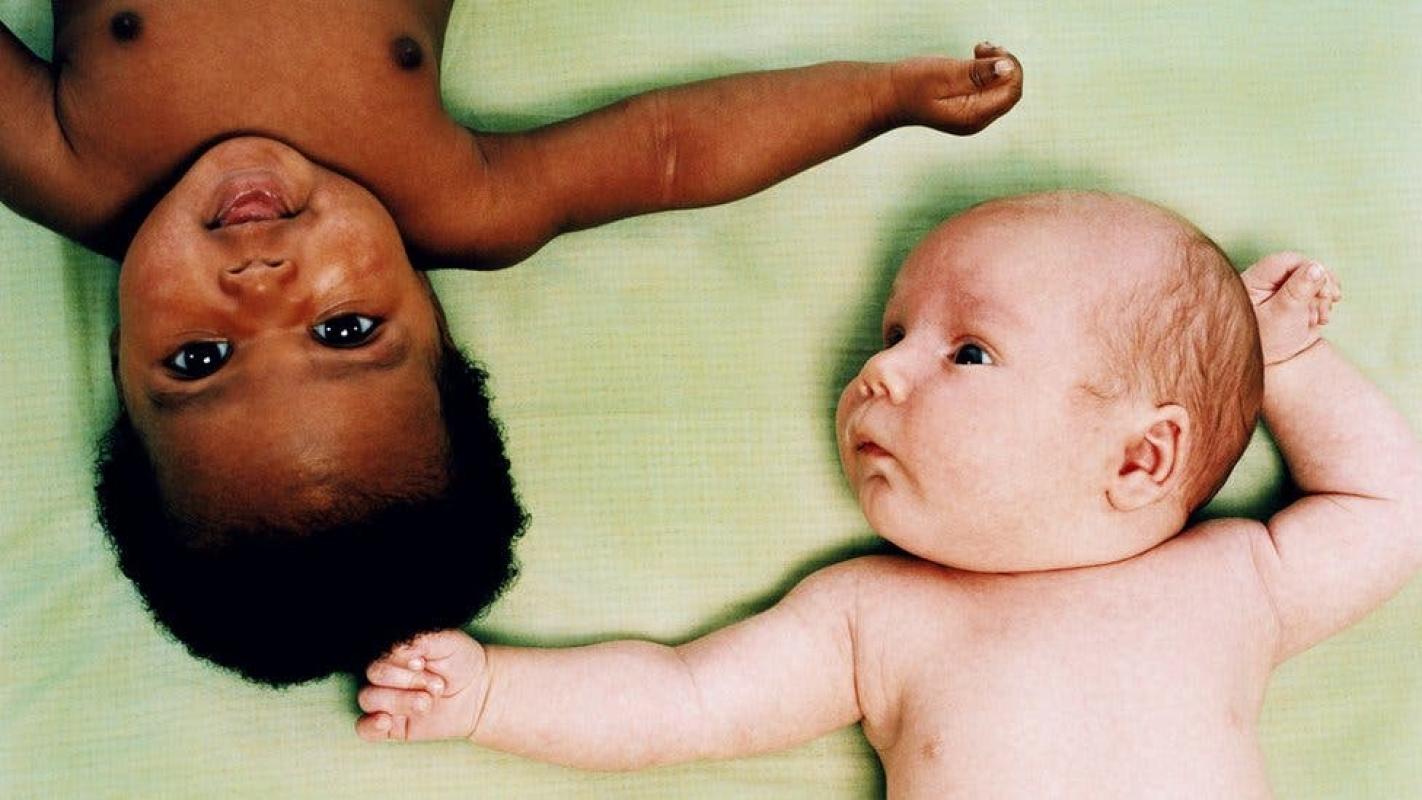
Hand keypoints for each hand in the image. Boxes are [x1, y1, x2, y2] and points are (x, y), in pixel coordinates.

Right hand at [356, 630, 488, 741]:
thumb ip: (420, 640)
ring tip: (427, 703)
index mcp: (394, 651)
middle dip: (407, 681)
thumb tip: (395, 646)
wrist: (480, 691)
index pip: (379, 653)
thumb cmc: (460, 661)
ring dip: (400, 701)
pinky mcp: (390, 726)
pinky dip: (370, 725)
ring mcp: (386, 700)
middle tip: (436, 685)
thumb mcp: (446, 641)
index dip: (401, 659)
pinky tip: (387, 721)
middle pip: (374, 675)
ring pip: (368, 699)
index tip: (423, 662)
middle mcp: (386, 675)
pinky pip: (364, 728)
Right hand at [889, 43, 1022, 134]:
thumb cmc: (911, 85)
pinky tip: (976, 55)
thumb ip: (977, 73)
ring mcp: (973, 116)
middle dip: (1004, 65)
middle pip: (1010, 91)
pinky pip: (990, 89)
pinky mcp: (968, 107)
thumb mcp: (945, 74)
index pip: (1011, 92)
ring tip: (978, 48)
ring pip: (1002, 88)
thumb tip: (1007, 68)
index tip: (989, 50)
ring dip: (996, 65)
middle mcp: (977, 120)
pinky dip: (988, 70)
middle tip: (982, 46)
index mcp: (973, 116)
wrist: (889, 96)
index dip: (1010, 67)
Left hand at [1242, 252, 1342, 365]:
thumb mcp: (1284, 314)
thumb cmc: (1272, 342)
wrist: (1280, 363)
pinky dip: (1323, 299)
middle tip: (1330, 300)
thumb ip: (1298, 289)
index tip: (1325, 290)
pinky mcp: (1293, 295)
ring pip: (1311, 276)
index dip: (1309, 269)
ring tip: (1322, 316)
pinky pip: (1315, 287)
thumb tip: (1316, 267)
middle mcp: (1264, 280)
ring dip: (1324, 293)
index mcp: (1252, 281)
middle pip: (1301, 266)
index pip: (1285, 261)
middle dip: (1320, 283)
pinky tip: (1322, 316)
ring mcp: (1280, 288)